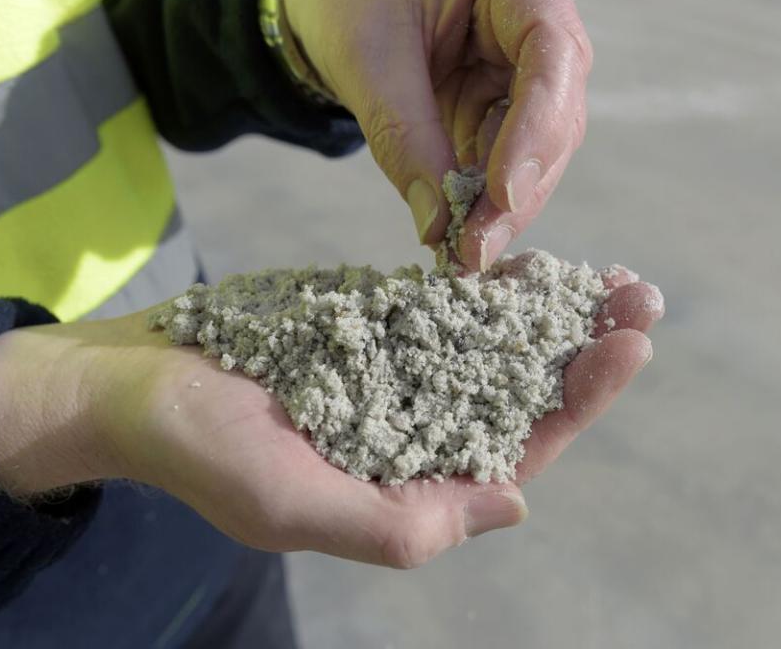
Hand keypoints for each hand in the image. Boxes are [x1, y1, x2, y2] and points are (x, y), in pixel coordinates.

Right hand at [0, 272, 660, 568]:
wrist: (138, 385)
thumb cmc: (205, 452)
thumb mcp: (295, 506)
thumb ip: (402, 522)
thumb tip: (515, 504)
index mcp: (414, 486)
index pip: (520, 448)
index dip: (581, 401)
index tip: (627, 344)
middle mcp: (420, 432)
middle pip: (524, 392)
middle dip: (584, 347)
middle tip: (642, 295)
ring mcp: (401, 377)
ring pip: (496, 347)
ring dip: (552, 311)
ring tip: (608, 273)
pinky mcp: (375, 332)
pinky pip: (448, 311)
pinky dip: (490, 288)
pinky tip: (531, 259)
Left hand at [283, 0, 591, 270]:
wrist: (329, 3)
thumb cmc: (347, 4)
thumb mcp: (366, 63)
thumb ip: (405, 140)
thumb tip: (440, 228)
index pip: (552, 49)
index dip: (538, 126)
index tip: (505, 192)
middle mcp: (532, 17)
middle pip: (556, 110)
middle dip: (519, 187)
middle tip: (478, 249)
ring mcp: (523, 66)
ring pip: (540, 148)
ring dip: (505, 207)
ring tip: (467, 254)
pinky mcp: (503, 106)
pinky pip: (507, 161)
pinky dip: (486, 204)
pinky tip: (463, 238)